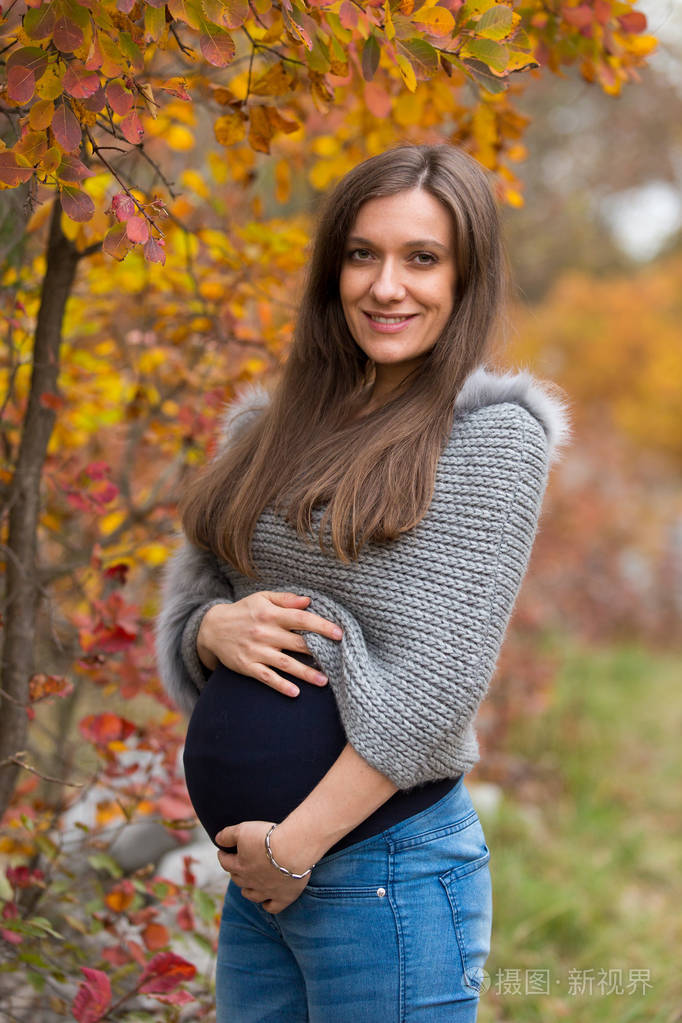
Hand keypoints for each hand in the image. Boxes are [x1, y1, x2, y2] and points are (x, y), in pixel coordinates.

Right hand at [196, 591, 342, 696]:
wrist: (211, 628)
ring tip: (324, 681)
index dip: (321, 626)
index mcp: (271, 614)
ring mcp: (256, 651)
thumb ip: (286, 599)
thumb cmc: (243, 611)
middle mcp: (264, 632)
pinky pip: (266, 677)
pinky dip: (280, 685)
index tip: (339, 634)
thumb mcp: (262, 598)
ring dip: (305, 673)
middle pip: (297, 643)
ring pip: (285, 663)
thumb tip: (308, 600)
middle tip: (338, 660)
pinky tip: (295, 692)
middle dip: (319, 651)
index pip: (301, 619)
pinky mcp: (247, 666)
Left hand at [215, 820, 311, 913]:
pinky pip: (272, 907)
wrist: (293, 849)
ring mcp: (266, 892)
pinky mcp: (283, 897)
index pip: (225, 862)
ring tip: (249, 883)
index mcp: (240, 866)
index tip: (222, 851)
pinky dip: (268, 905)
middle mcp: (251, 882)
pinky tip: (267, 901)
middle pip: (238, 879)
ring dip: (248, 890)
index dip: (222, 856)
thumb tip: (217, 839)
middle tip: (237, 864)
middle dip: (235, 872)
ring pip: (252, 895)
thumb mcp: (244, 830)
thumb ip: (228, 835)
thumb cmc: (267, 838)